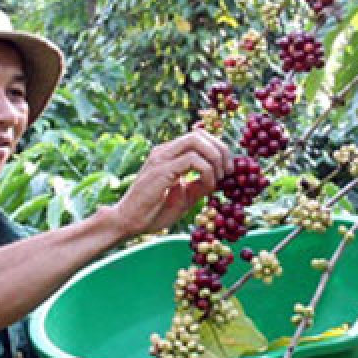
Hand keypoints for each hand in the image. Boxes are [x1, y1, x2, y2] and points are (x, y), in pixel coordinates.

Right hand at [109, 130, 234, 239]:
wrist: (128, 223)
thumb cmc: (153, 211)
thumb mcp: (185, 196)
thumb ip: (200, 184)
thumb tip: (221, 177)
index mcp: (169, 154)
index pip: (198, 137)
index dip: (218, 148)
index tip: (228, 169)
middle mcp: (164, 151)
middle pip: (199, 134)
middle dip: (221, 150)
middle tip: (228, 171)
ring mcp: (161, 158)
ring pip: (196, 141)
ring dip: (215, 158)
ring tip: (219, 177)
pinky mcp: (161, 170)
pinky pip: (192, 160)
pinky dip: (207, 171)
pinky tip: (207, 186)